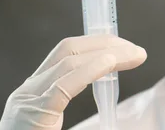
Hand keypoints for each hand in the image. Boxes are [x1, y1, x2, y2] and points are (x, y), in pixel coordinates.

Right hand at [0, 34, 146, 129]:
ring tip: (134, 56)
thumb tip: (107, 101)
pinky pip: (64, 85)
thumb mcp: (52, 128)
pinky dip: (91, 69)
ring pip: (68, 61)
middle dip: (104, 43)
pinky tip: (110, 62)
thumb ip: (68, 110)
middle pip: (68, 50)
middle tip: (136, 50)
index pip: (65, 55)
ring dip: (107, 53)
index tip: (125, 49)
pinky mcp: (33, 115)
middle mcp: (28, 92)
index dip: (96, 45)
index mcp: (33, 95)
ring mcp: (28, 102)